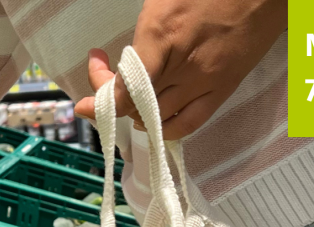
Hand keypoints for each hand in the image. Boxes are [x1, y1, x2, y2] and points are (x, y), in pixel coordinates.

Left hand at [75, 0, 286, 138]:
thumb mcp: (163, 0)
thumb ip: (143, 34)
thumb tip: (123, 64)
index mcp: (162, 36)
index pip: (123, 90)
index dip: (100, 98)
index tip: (89, 91)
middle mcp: (182, 66)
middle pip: (135, 108)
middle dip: (111, 101)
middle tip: (105, 80)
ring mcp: (205, 81)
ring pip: (159, 120)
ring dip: (136, 114)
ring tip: (129, 95)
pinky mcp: (224, 88)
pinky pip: (189, 123)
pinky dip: (166, 128)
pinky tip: (155, 116)